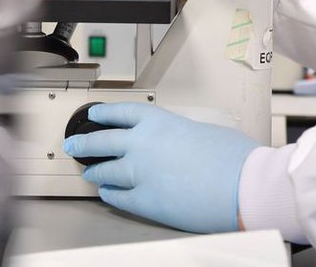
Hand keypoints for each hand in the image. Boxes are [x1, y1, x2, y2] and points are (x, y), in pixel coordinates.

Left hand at [63, 102, 259, 233]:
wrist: (241, 185)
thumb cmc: (232, 156)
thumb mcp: (203, 130)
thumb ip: (180, 134)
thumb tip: (176, 143)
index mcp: (157, 121)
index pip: (120, 112)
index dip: (103, 113)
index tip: (92, 113)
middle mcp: (141, 144)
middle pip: (102, 141)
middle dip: (84, 143)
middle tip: (74, 144)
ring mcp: (139, 174)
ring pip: (105, 171)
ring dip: (94, 171)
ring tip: (88, 173)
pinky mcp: (145, 202)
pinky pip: (118, 197)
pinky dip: (109, 194)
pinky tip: (106, 193)